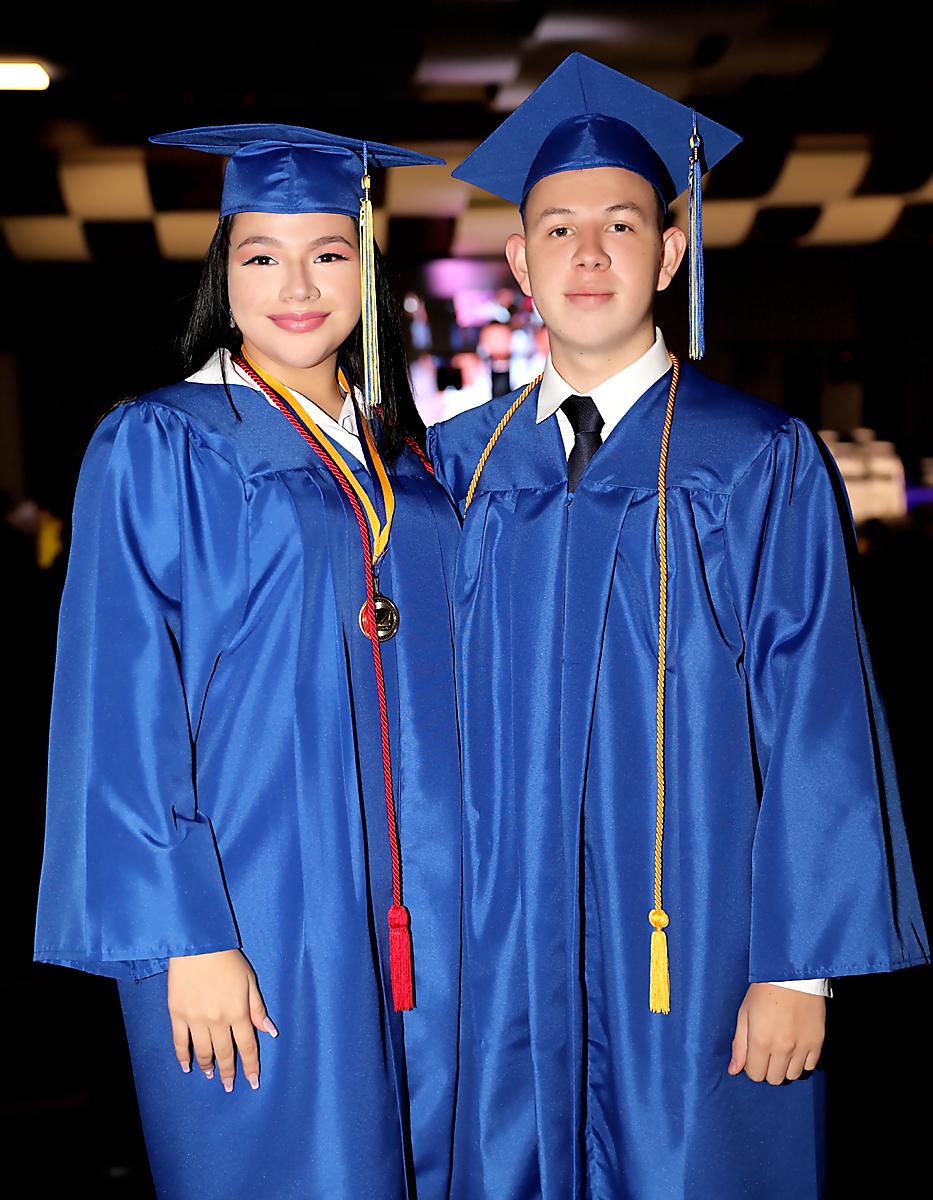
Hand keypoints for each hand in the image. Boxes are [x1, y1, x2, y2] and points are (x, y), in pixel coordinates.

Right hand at [168, 949, 277, 1091]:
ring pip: (203, 1051)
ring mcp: (195, 1019)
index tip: (253, 1081)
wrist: (198, 946)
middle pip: (225, 1053)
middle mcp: (217, 1020)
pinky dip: (183, 1056)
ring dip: (208, 1066)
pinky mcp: (177, 1015)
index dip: (250, 1066)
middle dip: (229, 1071)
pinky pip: (180, 1042)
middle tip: (229, 1086)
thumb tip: (270, 1031)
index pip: (246, 1046)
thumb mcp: (250, 982)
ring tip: (211, 1076)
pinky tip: (187, 1066)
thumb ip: (257, 1008)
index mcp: (238, 1012)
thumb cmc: (228, 960)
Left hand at [728, 983, 824, 1084]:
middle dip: (767, 1068)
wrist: (792, 974)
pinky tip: (796, 1047)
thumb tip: (734, 1070)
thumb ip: (739, 1044)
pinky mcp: (817, 1042)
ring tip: (782, 1048)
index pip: (755, 1075)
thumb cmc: (764, 990)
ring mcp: (802, 1046)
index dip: (752, 1066)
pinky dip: (802, 1061)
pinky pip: (810, 1066)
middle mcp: (782, 1048)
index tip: (753, 1054)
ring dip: (785, 1066)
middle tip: (767, 1051)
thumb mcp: (744, 1013)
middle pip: (774, 1079)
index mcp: (760, 1040)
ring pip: (792, 1075)